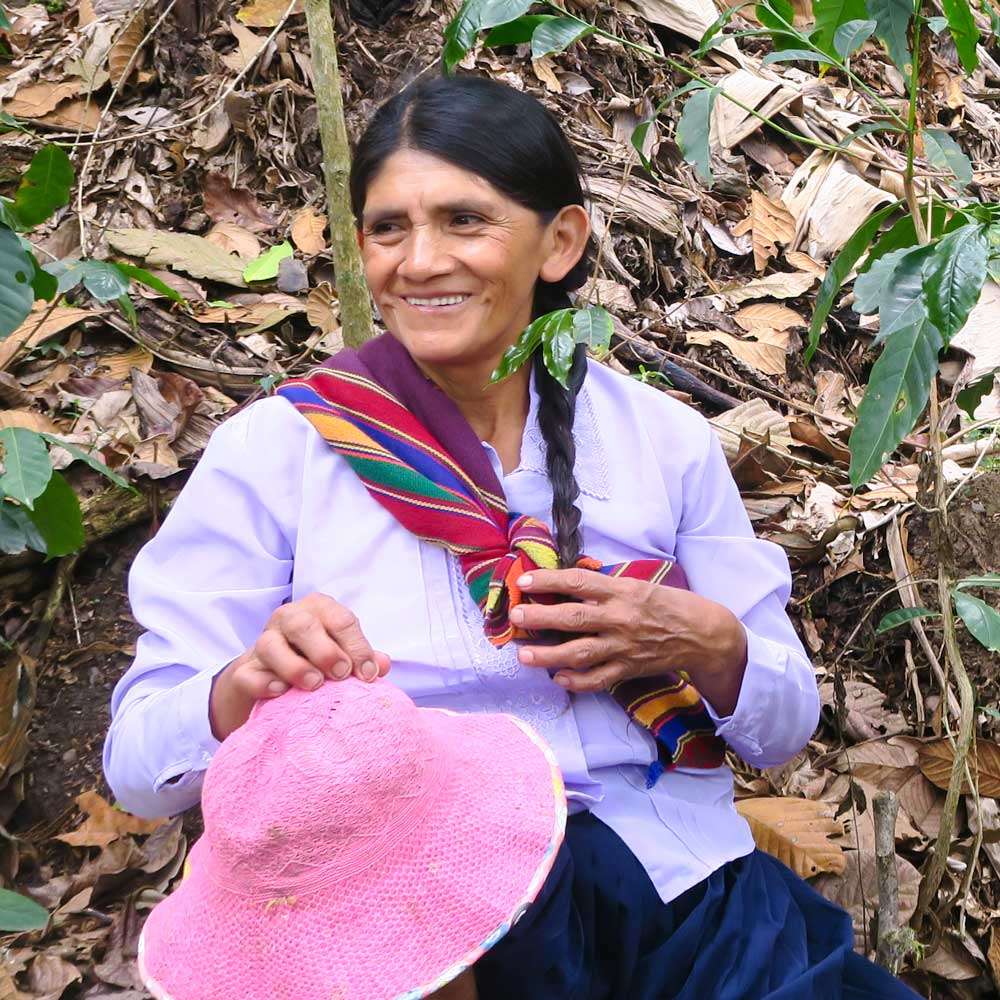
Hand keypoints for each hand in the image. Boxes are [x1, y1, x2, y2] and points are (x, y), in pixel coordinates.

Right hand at [209, 593, 390, 739]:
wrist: (275, 675)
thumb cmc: (321, 658)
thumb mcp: (345, 653)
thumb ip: (365, 658)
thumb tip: (384, 664)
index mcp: (319, 609)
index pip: (340, 619)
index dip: (357, 646)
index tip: (368, 674)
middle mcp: (288, 619)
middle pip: (301, 624)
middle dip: (325, 650)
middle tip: (341, 674)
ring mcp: (262, 643)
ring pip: (269, 645)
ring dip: (294, 666)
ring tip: (314, 684)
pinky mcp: (244, 670)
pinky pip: (248, 674)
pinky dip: (264, 683)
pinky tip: (281, 693)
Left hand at [509, 568, 746, 712]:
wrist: (702, 634)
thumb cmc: (666, 604)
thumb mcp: (638, 584)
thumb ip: (604, 587)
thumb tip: (567, 582)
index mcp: (622, 591)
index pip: (579, 583)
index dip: (549, 581)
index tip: (525, 582)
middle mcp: (620, 618)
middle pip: (573, 618)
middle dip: (540, 618)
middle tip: (515, 617)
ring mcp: (624, 647)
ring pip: (580, 653)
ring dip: (548, 655)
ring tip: (523, 655)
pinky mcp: (628, 669)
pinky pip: (598, 679)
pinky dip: (577, 681)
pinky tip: (557, 678)